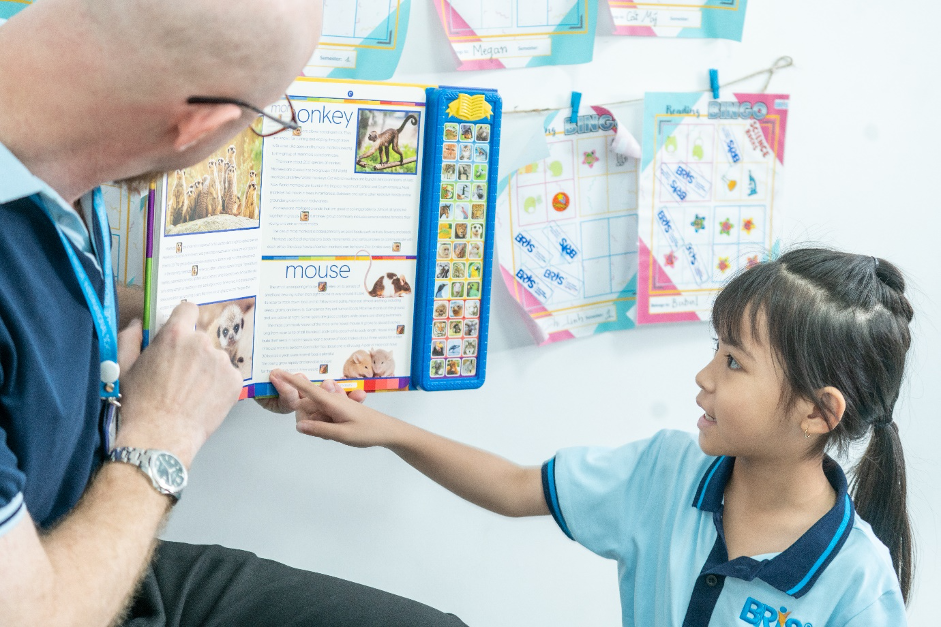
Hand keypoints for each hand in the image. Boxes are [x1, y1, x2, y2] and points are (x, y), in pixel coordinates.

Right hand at [113, 303, 242, 466]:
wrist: (161, 435)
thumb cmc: (140, 403)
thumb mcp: (124, 366)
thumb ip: (130, 338)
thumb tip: (138, 324)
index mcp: (175, 334)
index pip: (188, 308)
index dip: (184, 318)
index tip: (182, 330)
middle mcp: (202, 343)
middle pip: (201, 338)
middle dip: (192, 351)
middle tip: (180, 373)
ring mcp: (221, 362)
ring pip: (215, 358)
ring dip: (207, 368)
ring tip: (191, 391)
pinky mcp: (235, 381)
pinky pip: (228, 375)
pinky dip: (219, 384)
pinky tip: (203, 398)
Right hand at [269, 371, 393, 447]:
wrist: (388, 430)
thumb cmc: (368, 431)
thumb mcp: (343, 434)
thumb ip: (320, 429)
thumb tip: (298, 426)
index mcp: (332, 402)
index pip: (306, 389)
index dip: (290, 381)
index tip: (275, 372)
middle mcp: (331, 399)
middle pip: (306, 405)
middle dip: (307, 419)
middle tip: (327, 433)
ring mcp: (334, 404)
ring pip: (314, 413)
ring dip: (318, 425)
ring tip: (336, 433)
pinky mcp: (337, 409)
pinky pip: (322, 416)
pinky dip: (324, 425)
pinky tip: (337, 431)